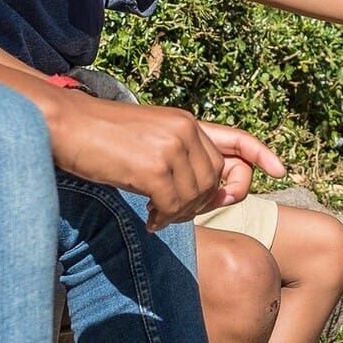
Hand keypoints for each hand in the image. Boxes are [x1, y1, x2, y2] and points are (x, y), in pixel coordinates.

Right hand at [46, 91, 284, 230]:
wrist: (61, 124)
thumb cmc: (101, 137)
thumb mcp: (151, 139)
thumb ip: (186, 159)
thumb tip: (219, 194)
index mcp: (188, 122)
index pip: (238, 139)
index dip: (262, 155)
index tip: (281, 171)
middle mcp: (186, 131)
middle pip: (216, 181)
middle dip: (202, 204)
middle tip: (173, 213)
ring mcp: (172, 148)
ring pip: (197, 197)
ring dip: (180, 214)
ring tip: (157, 216)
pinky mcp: (155, 168)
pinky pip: (175, 206)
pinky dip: (165, 219)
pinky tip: (150, 220)